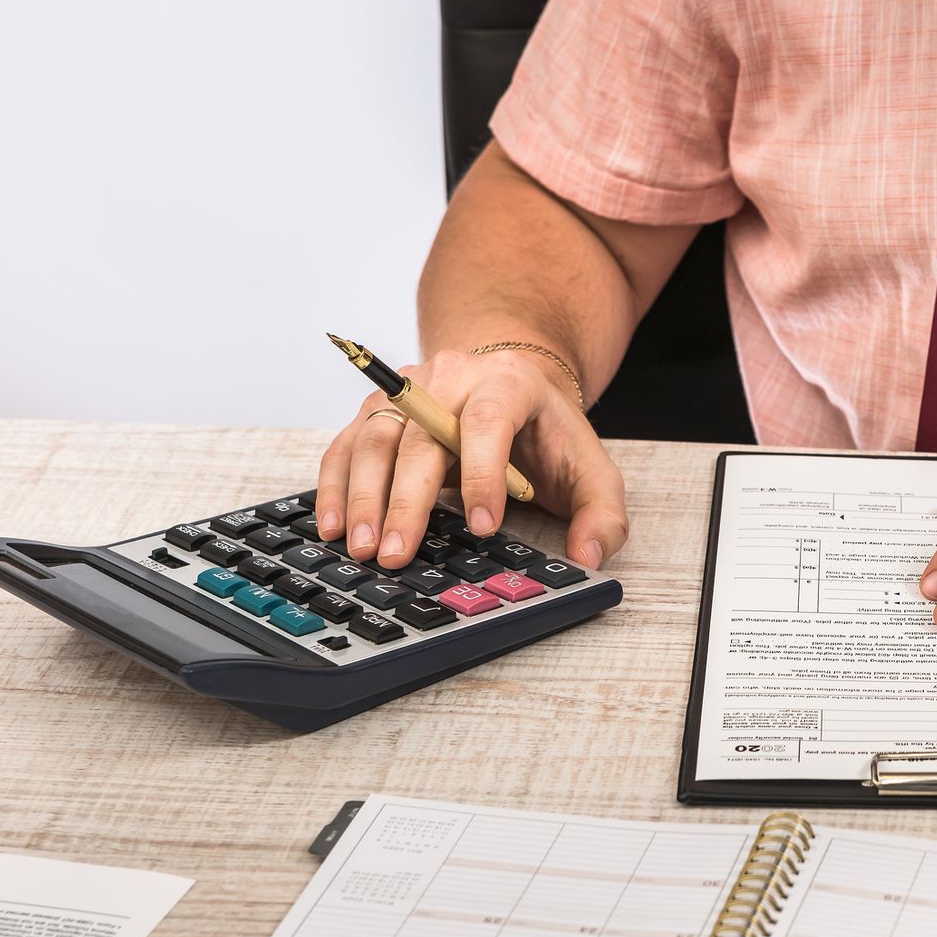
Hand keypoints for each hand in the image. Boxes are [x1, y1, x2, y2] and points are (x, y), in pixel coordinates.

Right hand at [315, 345, 627, 571]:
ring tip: (363, 548)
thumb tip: (588, 559)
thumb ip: (602, 516)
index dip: (483, 473)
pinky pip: (346, 445)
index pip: (488, 422)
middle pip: (420, 435)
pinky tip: (333, 525)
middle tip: (397, 553)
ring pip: (374, 439)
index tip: (484, 526)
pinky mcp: (377, 411)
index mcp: (508, 383)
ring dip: (363, 497)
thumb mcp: (592, 472)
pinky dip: (335, 485)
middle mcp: (450, 377)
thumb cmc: (549, 436)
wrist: (515, 385)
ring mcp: (406, 391)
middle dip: (406, 499)